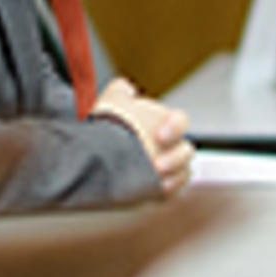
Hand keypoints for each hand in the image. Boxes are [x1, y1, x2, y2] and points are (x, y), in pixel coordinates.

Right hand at [0, 134, 231, 276]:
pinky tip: (143, 259)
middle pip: (147, 261)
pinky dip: (138, 264)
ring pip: (130, 276)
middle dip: (202, 234)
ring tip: (212, 225)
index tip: (233, 198)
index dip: (190, 220)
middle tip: (250, 207)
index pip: (135, 242)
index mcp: (35, 268)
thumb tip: (24, 134)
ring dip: (176, 249)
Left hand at [90, 78, 194, 193]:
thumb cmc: (103, 130)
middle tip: (159, 165)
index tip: (160, 135)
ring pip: (184, 171)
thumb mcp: (109, 104)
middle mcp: (166, 146)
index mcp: (160, 123)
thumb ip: (121, 90)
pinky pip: (174, 189)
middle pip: (186, 150)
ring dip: (174, 174)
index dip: (175, 127)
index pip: (180, 121)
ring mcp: (165, 168)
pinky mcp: (158, 188)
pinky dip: (170, 188)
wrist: (90, 156)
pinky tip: (159, 189)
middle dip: (176, 157)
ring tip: (158, 176)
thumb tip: (127, 86)